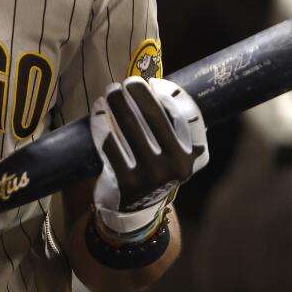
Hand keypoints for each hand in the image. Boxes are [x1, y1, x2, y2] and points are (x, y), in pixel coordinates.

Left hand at [90, 76, 208, 238]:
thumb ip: (171, 127)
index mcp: (192, 155)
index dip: (170, 94)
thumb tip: (155, 86)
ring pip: (128, 128)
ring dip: (117, 105)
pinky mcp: (126, 181)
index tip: (153, 81)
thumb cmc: (153, 171)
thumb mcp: (172, 154)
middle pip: (154, 118)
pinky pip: (109, 144)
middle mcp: (175, 165)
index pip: (186, 116)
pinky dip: (101, 123)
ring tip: (110, 93)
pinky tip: (98, 111)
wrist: (136, 210)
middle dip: (137, 95)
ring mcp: (151, 175)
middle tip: (125, 82)